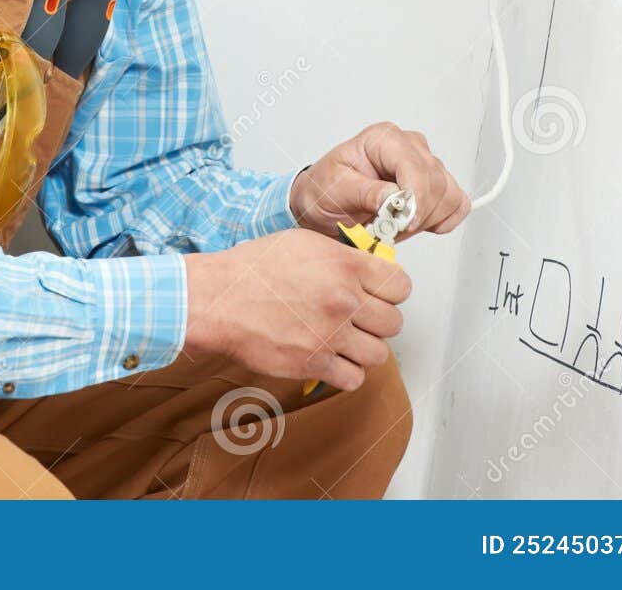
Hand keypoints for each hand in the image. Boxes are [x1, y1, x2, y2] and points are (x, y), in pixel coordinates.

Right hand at [182, 229, 410, 390]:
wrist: (220, 298)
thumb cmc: (253, 270)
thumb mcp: (304, 244)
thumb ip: (343, 257)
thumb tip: (369, 270)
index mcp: (345, 266)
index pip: (401, 286)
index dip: (391, 292)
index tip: (380, 295)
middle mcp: (344, 300)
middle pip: (393, 323)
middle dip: (379, 322)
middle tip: (361, 319)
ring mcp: (331, 334)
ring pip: (379, 354)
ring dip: (365, 349)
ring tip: (346, 341)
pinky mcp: (314, 362)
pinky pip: (354, 378)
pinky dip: (346, 372)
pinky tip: (332, 358)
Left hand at [289, 121, 470, 241]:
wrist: (325, 202)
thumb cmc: (327, 190)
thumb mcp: (336, 190)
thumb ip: (367, 192)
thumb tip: (397, 198)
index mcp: (383, 139)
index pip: (416, 166)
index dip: (416, 199)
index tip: (403, 223)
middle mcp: (409, 146)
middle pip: (436, 183)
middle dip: (416, 214)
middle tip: (388, 228)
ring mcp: (425, 164)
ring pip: (450, 196)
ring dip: (426, 221)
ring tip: (394, 225)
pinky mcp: (436, 184)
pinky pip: (457, 205)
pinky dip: (440, 221)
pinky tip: (414, 223)